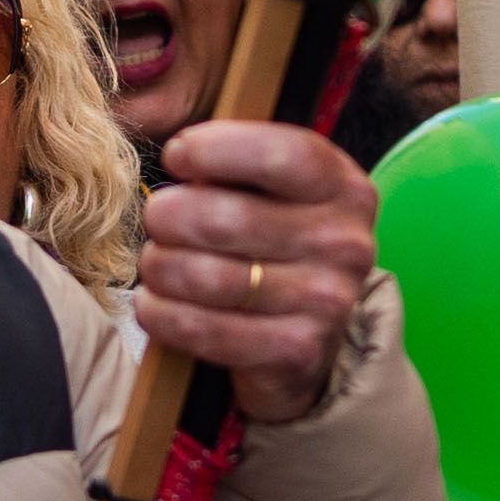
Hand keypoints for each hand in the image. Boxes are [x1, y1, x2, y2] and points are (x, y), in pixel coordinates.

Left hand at [134, 118, 376, 426]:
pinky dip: (162, 314)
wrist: (306, 338)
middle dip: (168, 216)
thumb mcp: (274, 191)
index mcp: (345, 189)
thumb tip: (177, 151)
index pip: (279, 154)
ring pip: (206, 277)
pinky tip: (154, 305)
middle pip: (224, 219)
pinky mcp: (297, 351)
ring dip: (160, 267)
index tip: (176, 155)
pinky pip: (204, 329)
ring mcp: (326, 302)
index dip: (214, 149)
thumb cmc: (273, 244)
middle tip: (157, 219)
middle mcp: (345, 244)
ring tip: (156, 263)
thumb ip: (235, 161)